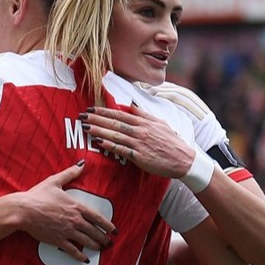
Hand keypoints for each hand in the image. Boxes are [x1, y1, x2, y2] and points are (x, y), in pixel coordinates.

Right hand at [14, 163, 114, 262]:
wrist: (23, 210)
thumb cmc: (37, 195)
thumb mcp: (54, 181)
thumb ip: (70, 173)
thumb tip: (81, 164)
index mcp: (76, 206)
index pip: (97, 217)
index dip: (108, 225)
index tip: (114, 230)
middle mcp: (75, 220)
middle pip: (95, 231)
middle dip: (104, 237)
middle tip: (110, 242)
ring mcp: (67, 232)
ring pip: (87, 241)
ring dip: (95, 246)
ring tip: (100, 248)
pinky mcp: (58, 241)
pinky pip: (73, 250)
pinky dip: (80, 256)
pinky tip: (85, 259)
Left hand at [79, 105, 196, 179]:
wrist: (183, 160)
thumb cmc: (171, 142)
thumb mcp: (160, 123)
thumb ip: (144, 114)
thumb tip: (131, 104)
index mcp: (144, 122)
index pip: (120, 114)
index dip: (104, 111)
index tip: (91, 108)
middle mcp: (140, 131)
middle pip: (114, 123)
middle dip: (97, 118)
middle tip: (82, 116)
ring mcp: (139, 144)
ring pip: (115, 135)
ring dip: (99, 130)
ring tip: (86, 127)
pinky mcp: (139, 157)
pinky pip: (120, 150)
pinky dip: (109, 145)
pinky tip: (98, 141)